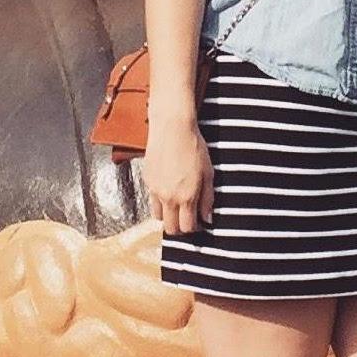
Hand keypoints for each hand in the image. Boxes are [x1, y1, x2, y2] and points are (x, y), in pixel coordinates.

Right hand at [142, 110, 213, 235]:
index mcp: (187, 196)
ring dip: (168, 216)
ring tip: (177, 205)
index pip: (188, 227)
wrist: (172, 127)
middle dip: (181, 227)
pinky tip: (169, 188)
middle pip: (171, 229)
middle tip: (188, 217)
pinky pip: (152, 200)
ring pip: (159, 217)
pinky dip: (160, 201)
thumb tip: (208, 218)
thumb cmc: (193, 146)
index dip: (195, 228)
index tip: (199, 222)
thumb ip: (208, 198)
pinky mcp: (147, 181)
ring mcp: (156, 190)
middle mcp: (169, 197)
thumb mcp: (208, 172)